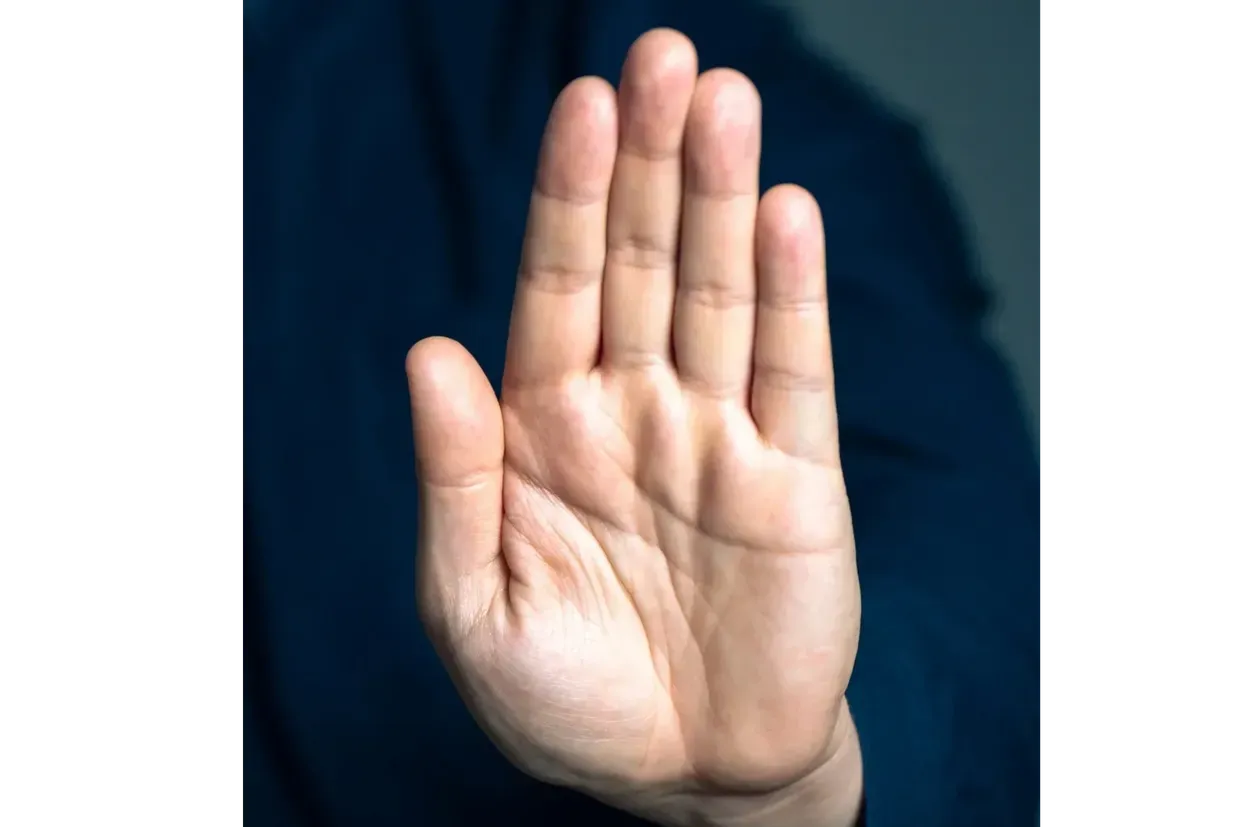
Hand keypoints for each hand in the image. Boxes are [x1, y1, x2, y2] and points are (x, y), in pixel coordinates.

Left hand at [407, 28, 861, 826]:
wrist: (683, 779)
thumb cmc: (564, 703)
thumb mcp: (472, 606)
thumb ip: (452, 480)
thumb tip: (427, 350)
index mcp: (545, 430)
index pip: (558, 288)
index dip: (569, 198)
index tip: (584, 103)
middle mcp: (633, 411)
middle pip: (644, 265)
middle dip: (652, 164)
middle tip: (667, 56)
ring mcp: (717, 438)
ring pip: (720, 297)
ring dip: (724, 198)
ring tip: (725, 100)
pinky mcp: (795, 481)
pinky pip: (794, 374)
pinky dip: (793, 296)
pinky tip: (787, 214)